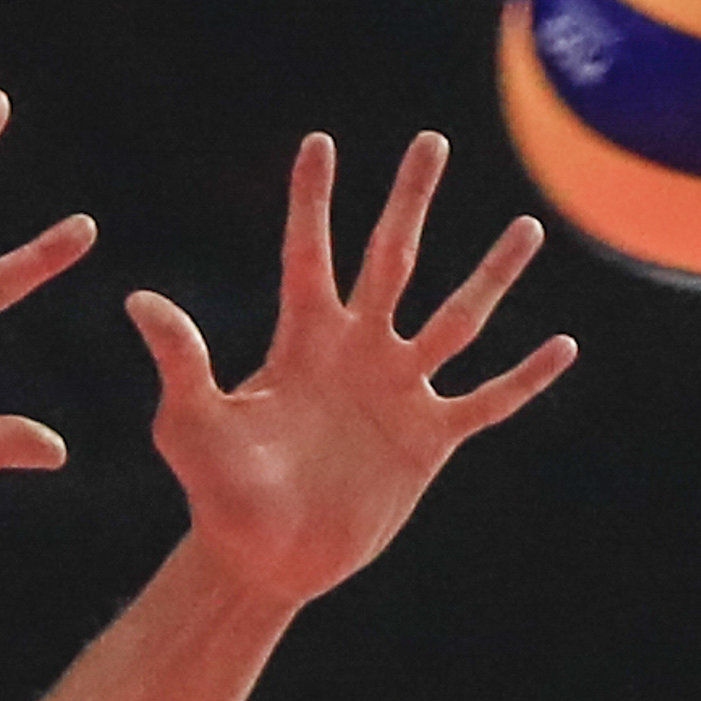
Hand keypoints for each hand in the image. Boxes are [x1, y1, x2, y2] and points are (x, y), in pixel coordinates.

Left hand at [135, 131, 576, 609]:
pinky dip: (523, 378)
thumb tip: (138, 299)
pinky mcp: (428, 439)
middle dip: (410, 202)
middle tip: (431, 141)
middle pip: (391, 260)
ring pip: (457, 319)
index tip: (318, 141)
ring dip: (491, 275)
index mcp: (299, 343)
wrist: (263, 560)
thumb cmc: (217, 493)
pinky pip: (487, 400)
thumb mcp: (191, 425)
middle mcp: (355, 353)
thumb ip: (180, 361)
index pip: (308, 255)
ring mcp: (397, 392)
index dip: (312, 201)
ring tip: (528, 226)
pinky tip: (562, 345)